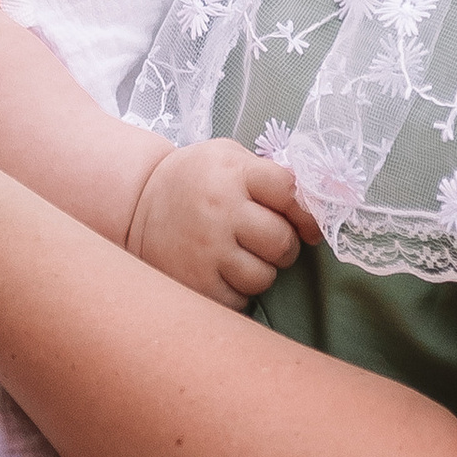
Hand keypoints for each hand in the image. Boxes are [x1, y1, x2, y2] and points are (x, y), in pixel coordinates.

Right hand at [127, 137, 320, 307]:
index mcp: (232, 175)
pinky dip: (238, 289)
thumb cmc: (195, 180)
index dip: (305, 210)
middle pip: (282, 241)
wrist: (136, 204)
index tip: (305, 221)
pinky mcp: (195, 283)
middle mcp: (220, 212)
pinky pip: (240, 298)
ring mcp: (206, 251)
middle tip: (268, 240)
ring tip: (241, 255)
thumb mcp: (227, 158)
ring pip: (264, 276)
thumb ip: (269, 174)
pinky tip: (222, 271)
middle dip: (284, 244)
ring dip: (262, 270)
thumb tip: (320, 198)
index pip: (290, 191)